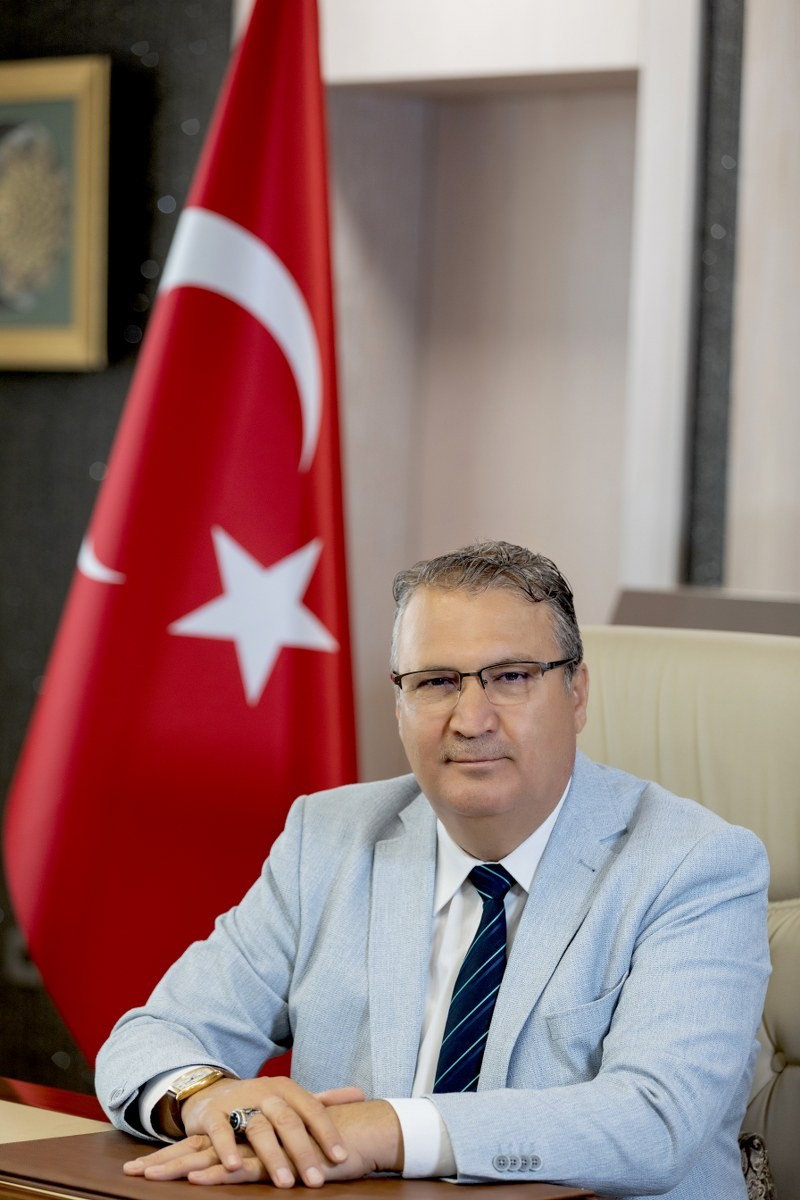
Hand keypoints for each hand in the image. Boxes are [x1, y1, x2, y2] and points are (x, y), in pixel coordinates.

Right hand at [123, 1076, 366, 1186]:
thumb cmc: (260, 1102)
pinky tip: (236, 1166)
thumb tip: (361, 1094)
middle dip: (303, 1151)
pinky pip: (221, 1131)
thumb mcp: (291, 1098)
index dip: (327, 1132)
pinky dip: (227, 1148)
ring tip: (285, 1183)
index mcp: (287, 1090)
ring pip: (258, 1128)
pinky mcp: (213, 1114)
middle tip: (316, 1181)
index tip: (341, 1157)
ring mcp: (239, 1102)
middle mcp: (265, 1092)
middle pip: (288, 1121)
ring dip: (272, 1156)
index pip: (313, 1110)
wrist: (213, 1092)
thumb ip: (323, 1100)